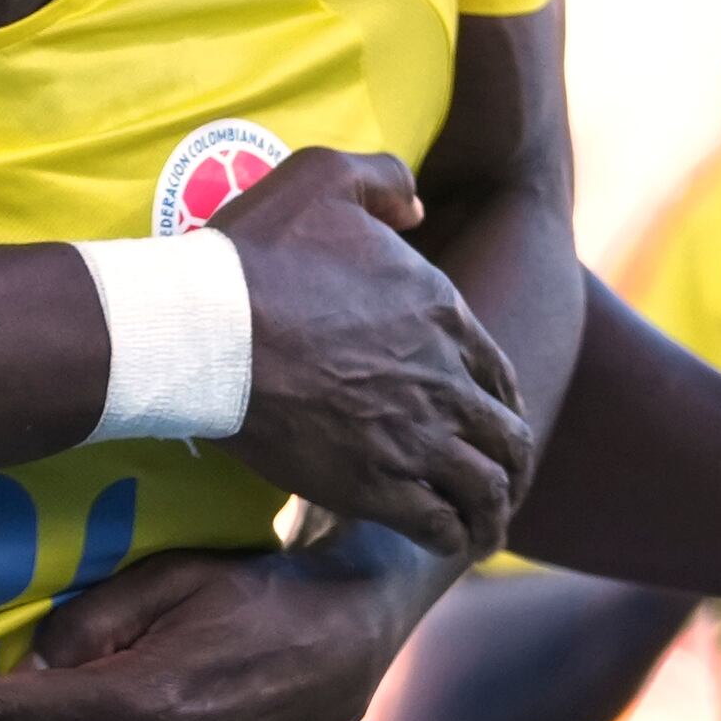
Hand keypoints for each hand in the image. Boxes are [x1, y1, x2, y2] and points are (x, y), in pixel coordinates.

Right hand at [214, 150, 530, 560]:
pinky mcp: (375, 486)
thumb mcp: (323, 177)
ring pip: (484, 488)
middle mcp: (443, 378)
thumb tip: (418, 208)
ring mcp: (414, 436)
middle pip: (505, 435)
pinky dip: (452, 537)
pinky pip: (438, 524)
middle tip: (505, 484)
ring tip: (486, 530)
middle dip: (514, 463)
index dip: (504, 402)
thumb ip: (383, 182)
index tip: (499, 421)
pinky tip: (448, 543)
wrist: (206, 328)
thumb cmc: (255, 254)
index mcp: (442, 311)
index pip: (498, 371)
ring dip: (492, 512)